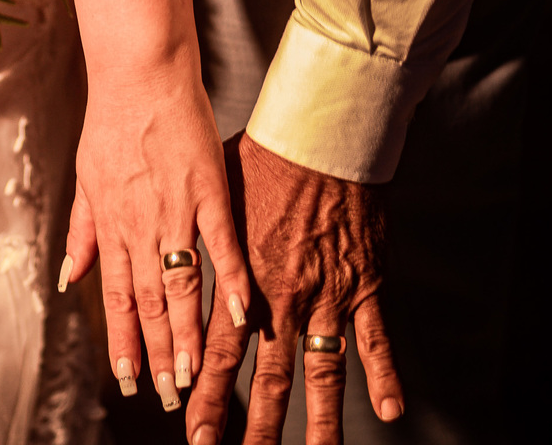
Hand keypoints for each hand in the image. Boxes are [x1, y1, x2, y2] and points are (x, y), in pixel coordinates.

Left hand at [60, 58, 249, 409]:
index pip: (114, 296)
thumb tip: (69, 276)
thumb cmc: (111, 123)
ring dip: (188, 333)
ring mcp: (175, 209)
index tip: (131, 377)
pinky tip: (239, 314)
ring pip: (180, 284)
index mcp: (111, 224)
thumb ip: (83, 232)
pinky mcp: (208, 189)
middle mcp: (139, 225)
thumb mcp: (84, 179)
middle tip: (166, 393)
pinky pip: (221, 244)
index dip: (123, 341)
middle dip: (157, 352)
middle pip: (147, 302)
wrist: (138, 75)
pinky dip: (230, 280)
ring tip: (196, 374)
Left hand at [187, 132, 403, 444]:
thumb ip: (190, 245)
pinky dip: (384, 375)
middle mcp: (282, 296)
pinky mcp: (364, 283)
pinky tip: (390, 411)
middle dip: (252, 424)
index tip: (193, 431)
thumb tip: (160, 262)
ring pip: (322, 371)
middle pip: (267, 375)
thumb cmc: (260, 160)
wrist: (320, 136)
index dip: (206, 396)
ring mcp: (327, 294)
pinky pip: (376, 339)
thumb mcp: (208, 201)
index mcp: (242, 278)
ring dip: (318, 420)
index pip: (218, 352)